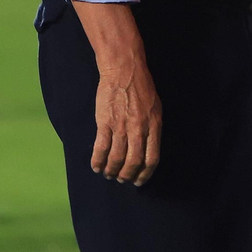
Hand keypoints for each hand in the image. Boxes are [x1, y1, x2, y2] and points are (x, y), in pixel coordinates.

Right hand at [91, 58, 161, 186]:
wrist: (124, 70)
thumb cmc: (142, 87)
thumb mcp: (156, 108)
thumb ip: (153, 129)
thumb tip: (148, 148)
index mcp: (154, 126)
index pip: (152, 159)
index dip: (145, 174)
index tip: (138, 181)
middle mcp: (139, 130)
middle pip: (133, 162)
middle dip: (126, 176)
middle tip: (121, 179)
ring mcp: (121, 127)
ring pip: (116, 158)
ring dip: (111, 170)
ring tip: (108, 174)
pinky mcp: (105, 122)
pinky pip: (101, 148)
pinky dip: (97, 161)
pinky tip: (96, 166)